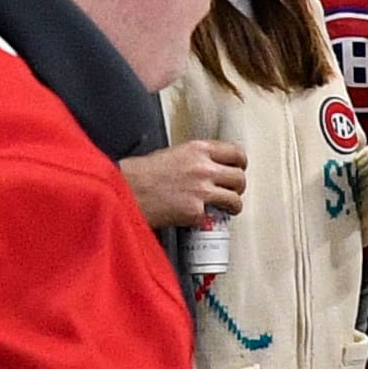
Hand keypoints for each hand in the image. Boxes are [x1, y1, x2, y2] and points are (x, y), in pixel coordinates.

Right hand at [125, 135, 250, 229]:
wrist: (127, 190)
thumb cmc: (142, 173)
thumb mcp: (172, 154)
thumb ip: (195, 159)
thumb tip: (210, 168)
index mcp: (198, 149)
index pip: (235, 153)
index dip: (240, 163)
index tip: (239, 169)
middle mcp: (204, 168)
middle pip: (239, 177)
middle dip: (238, 187)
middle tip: (232, 192)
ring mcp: (202, 190)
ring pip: (235, 199)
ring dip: (233, 205)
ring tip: (226, 209)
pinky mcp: (196, 211)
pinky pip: (212, 216)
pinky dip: (206, 218)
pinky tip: (197, 217)